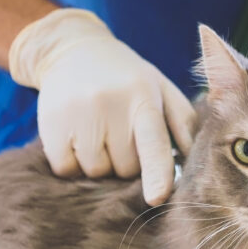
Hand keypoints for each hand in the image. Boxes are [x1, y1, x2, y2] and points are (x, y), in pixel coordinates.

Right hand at [9, 9, 195, 204]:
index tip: (157, 198)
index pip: (153, 144)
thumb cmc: (130, 80)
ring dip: (102, 164)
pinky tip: (79, 138)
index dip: (156, 174)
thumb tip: (197, 165)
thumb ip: (184, 125)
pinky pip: (66, 168)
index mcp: (144, 98)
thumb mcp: (163, 91)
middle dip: (128, 162)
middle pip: (125, 168)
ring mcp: (77, 114)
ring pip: (96, 171)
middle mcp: (110, 105)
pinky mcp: (49, 124)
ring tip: (101, 134)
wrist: (74, 50)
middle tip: (123, 135)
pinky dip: (74, 163)